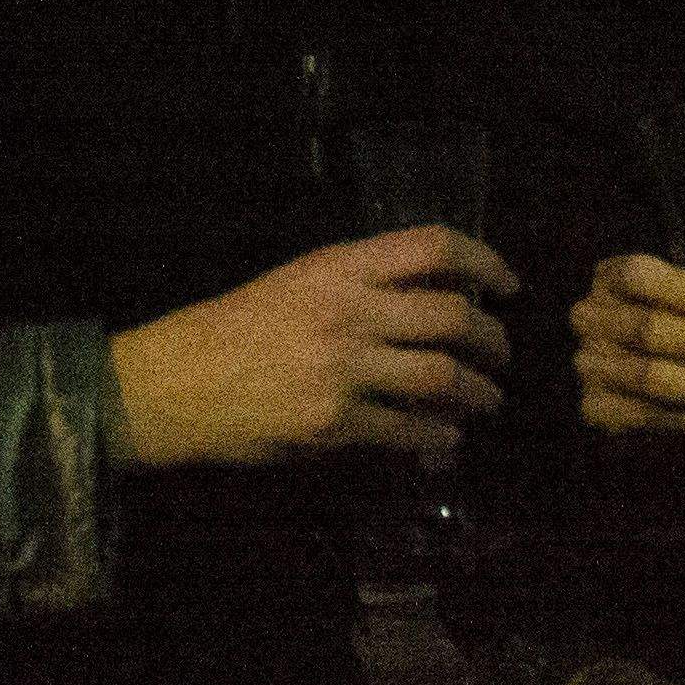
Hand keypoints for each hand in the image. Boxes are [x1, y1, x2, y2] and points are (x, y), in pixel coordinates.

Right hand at [106, 224, 513, 468]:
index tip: (509, 285)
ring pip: (443, 376)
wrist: (175, 382)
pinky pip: (409, 430)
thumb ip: (356, 284)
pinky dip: (439, 437)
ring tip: (488, 401)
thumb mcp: (295, 282)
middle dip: (494, 339)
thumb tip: (428, 299)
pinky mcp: (334, 423)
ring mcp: (341, 369)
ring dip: (480, 393)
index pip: (433, 245)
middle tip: (503, 353)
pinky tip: (445, 439)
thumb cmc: (234, 327)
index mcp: (337, 266)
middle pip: (453, 315)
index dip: (485, 261)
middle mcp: (346, 310)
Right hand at [571, 252, 684, 438]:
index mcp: (613, 278)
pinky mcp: (596, 407)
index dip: (677, 289)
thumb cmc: (677, 326)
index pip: (637, 274)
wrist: (632, 372)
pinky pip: (651, 416)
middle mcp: (591, 317)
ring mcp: (589, 364)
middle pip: (645, 329)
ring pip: (650, 378)